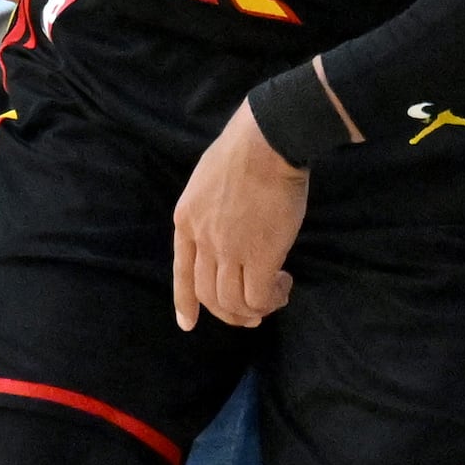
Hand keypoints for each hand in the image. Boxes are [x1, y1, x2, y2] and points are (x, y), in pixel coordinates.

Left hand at [173, 100, 305, 330]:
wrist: (268, 141)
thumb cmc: (246, 148)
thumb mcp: (209, 179)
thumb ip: (213, 208)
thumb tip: (232, 226)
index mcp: (186, 219)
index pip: (182, 271)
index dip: (184, 301)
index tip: (187, 323)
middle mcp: (202, 239)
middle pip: (208, 294)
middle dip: (229, 312)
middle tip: (252, 315)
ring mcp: (229, 249)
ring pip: (232, 301)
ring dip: (253, 309)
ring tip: (273, 297)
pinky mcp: (260, 255)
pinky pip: (259, 296)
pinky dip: (271, 300)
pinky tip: (283, 286)